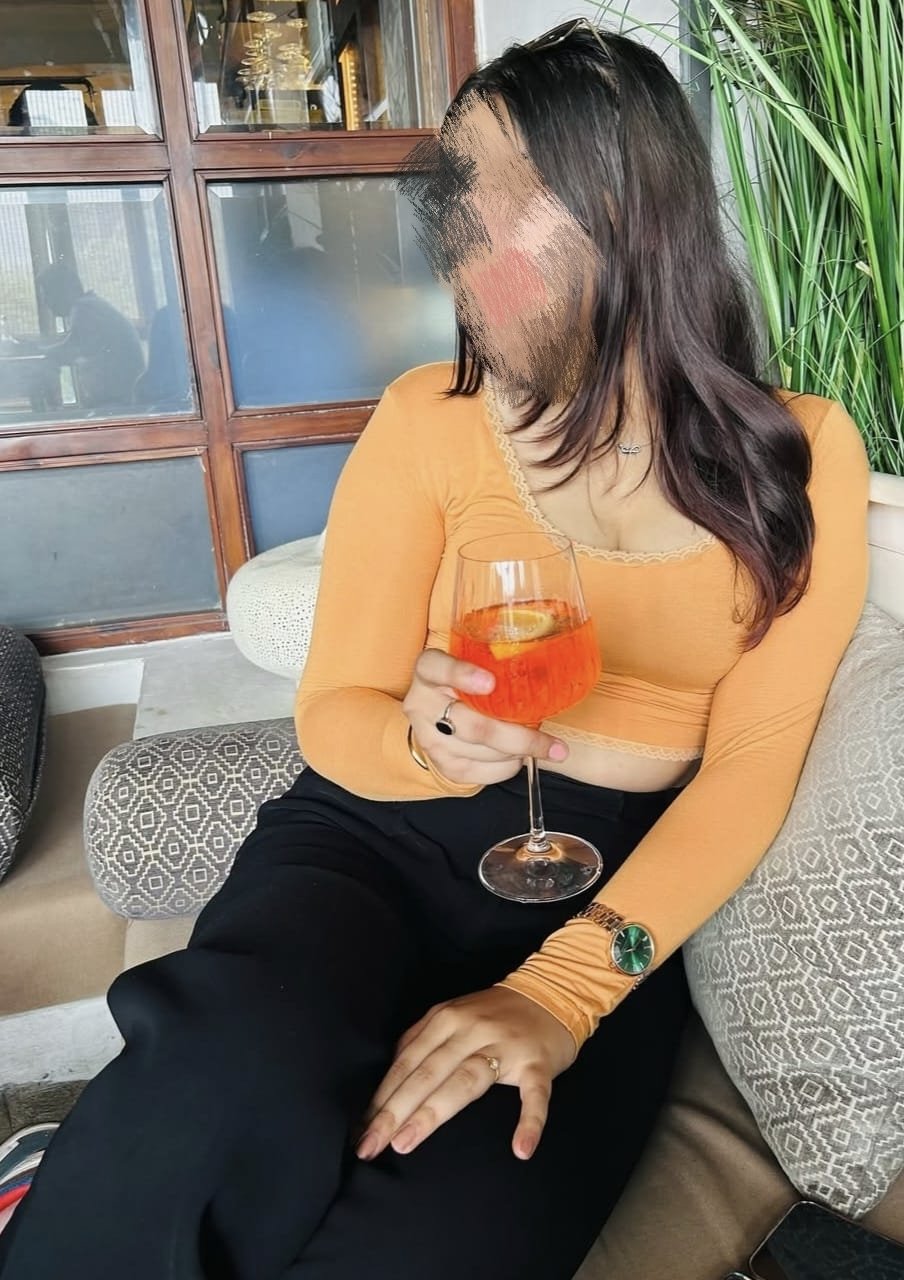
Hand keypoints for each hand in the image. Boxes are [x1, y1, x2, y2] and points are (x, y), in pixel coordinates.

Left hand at [357, 987, 576, 1161]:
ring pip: (466, 1080)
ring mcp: (506, 1045)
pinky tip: (521, 1148)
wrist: (552, 993)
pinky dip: (530, 1121)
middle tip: (371, 1144)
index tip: (362, 1129)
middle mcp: (471, 1029)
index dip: (382, 1096)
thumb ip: (421, 1042)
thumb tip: (387, 1083)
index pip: (407, 1062)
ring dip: (434, 1112)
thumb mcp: (452, 1016)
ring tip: (406, 1143)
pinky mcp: (538, 1063)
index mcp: (446, 1019)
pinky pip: (535, 1095)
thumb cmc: (494, 1014)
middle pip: (427, 1073)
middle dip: (395, 1110)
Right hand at [403, 649, 567, 785]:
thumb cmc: (465, 685)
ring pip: (482, 752)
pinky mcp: (443, 765)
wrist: (436, 717)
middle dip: (517, 737)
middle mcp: (422, 705)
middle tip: (552, 743)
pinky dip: (508, 767)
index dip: (462, 675)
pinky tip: (518, 757)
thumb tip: (550, 671)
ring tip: (539, 746)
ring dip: (518, 752)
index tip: (490, 683)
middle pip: (472, 726)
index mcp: (428, 670)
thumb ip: (496, 664)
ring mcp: (430, 739)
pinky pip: (482, 772)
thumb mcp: (472, 665)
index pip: (436, 668)